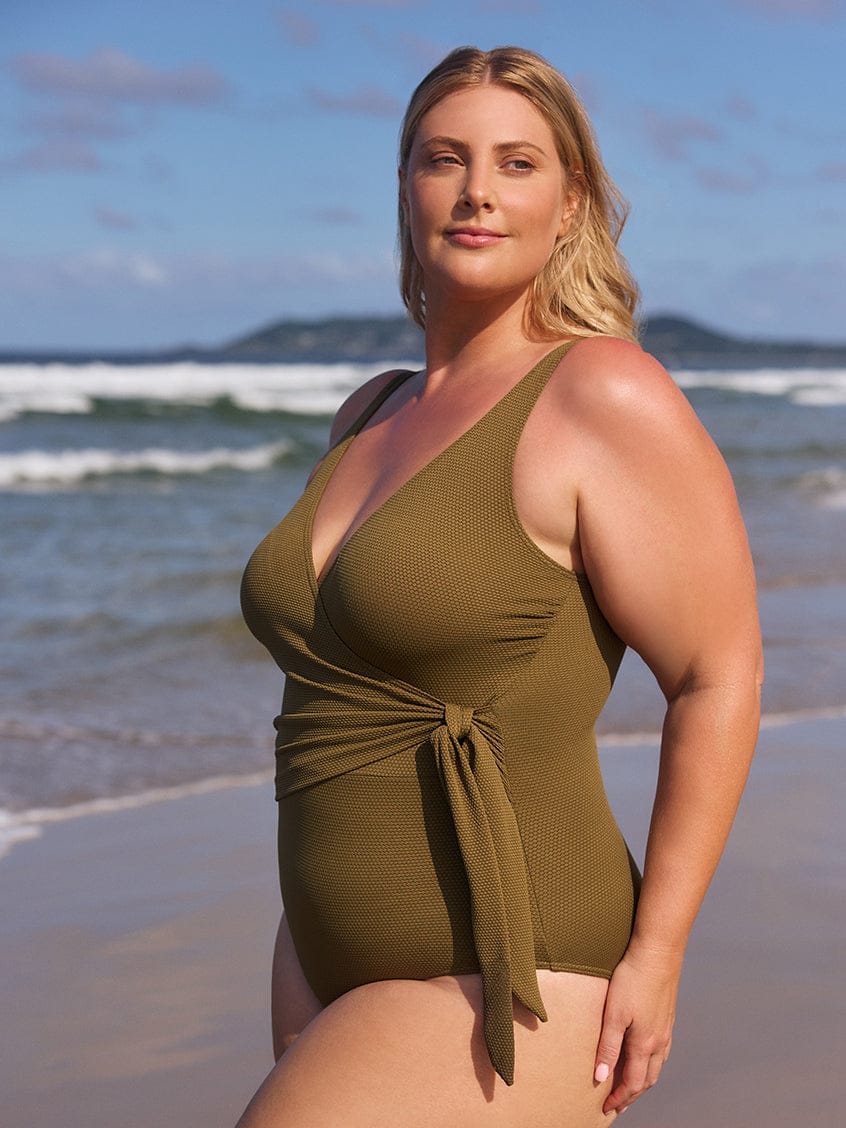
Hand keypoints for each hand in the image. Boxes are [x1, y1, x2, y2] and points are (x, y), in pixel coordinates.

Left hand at [593, 946, 679, 1114]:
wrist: (658, 952)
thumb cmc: (633, 979)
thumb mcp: (614, 1014)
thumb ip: (608, 1047)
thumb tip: (601, 1078)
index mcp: (645, 1044)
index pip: (633, 1083)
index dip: (620, 1098)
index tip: (606, 1108)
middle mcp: (659, 1041)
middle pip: (648, 1079)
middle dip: (632, 1094)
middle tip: (617, 1104)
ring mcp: (666, 1028)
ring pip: (657, 1065)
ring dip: (643, 1079)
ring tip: (629, 1084)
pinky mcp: (667, 1015)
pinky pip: (661, 1050)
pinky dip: (651, 1062)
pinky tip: (644, 1054)